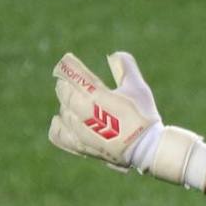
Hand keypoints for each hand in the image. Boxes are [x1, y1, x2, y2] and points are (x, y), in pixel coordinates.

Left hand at [48, 52, 205, 187]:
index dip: (69, 64)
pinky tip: (65, 120)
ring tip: (78, 102)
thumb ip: (125, 67)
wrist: (148, 149)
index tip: (70, 61)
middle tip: (75, 82)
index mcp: (96, 94)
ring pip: (63, 109)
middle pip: (63, 90)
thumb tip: (114, 55)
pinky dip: (59, 124)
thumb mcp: (138, 87)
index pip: (71, 72)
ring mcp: (80, 130)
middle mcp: (84, 111)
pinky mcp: (80, 145)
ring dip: (68, 103)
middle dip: (68, 84)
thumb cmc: (144, 116)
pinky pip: (57, 134)